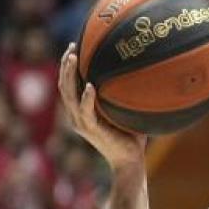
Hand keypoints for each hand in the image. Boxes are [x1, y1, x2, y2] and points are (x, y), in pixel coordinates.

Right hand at [59, 43, 145, 171]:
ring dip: (70, 75)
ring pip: (69, 95)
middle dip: (65, 65)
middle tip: (72, 47)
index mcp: (81, 111)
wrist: (129, 161)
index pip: (68, 85)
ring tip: (75, 58)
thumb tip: (144, 74)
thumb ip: (127, 96)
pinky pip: (86, 112)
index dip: (67, 67)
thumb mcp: (126, 112)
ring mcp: (82, 123)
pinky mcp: (91, 130)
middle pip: (64, 86)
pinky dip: (86, 98)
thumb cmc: (131, 137)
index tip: (74, 48)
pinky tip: (90, 86)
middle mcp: (77, 116)